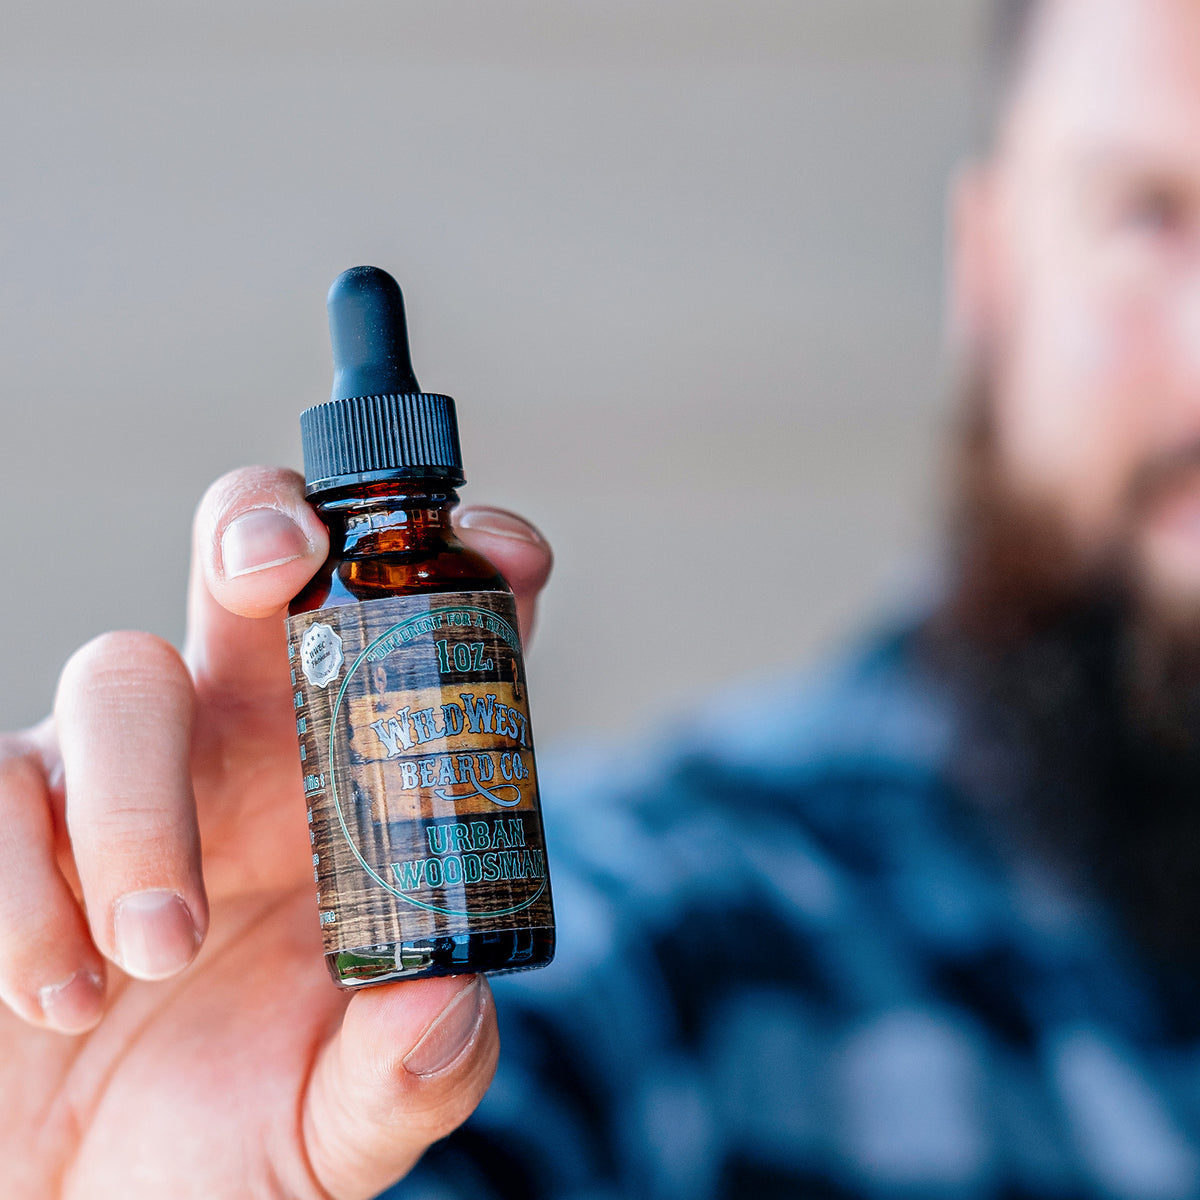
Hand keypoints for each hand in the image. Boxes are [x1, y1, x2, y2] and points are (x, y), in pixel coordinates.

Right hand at [0, 467, 552, 1199]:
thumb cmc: (223, 1155)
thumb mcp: (337, 1136)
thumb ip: (408, 1080)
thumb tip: (446, 1006)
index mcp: (354, 794)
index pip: (421, 642)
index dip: (465, 573)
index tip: (502, 560)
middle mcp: (243, 754)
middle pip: (254, 568)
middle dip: (267, 528)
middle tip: (278, 560)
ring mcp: (119, 782)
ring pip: (118, 674)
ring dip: (137, 804)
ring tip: (158, 953)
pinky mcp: (8, 829)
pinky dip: (21, 885)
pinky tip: (60, 997)